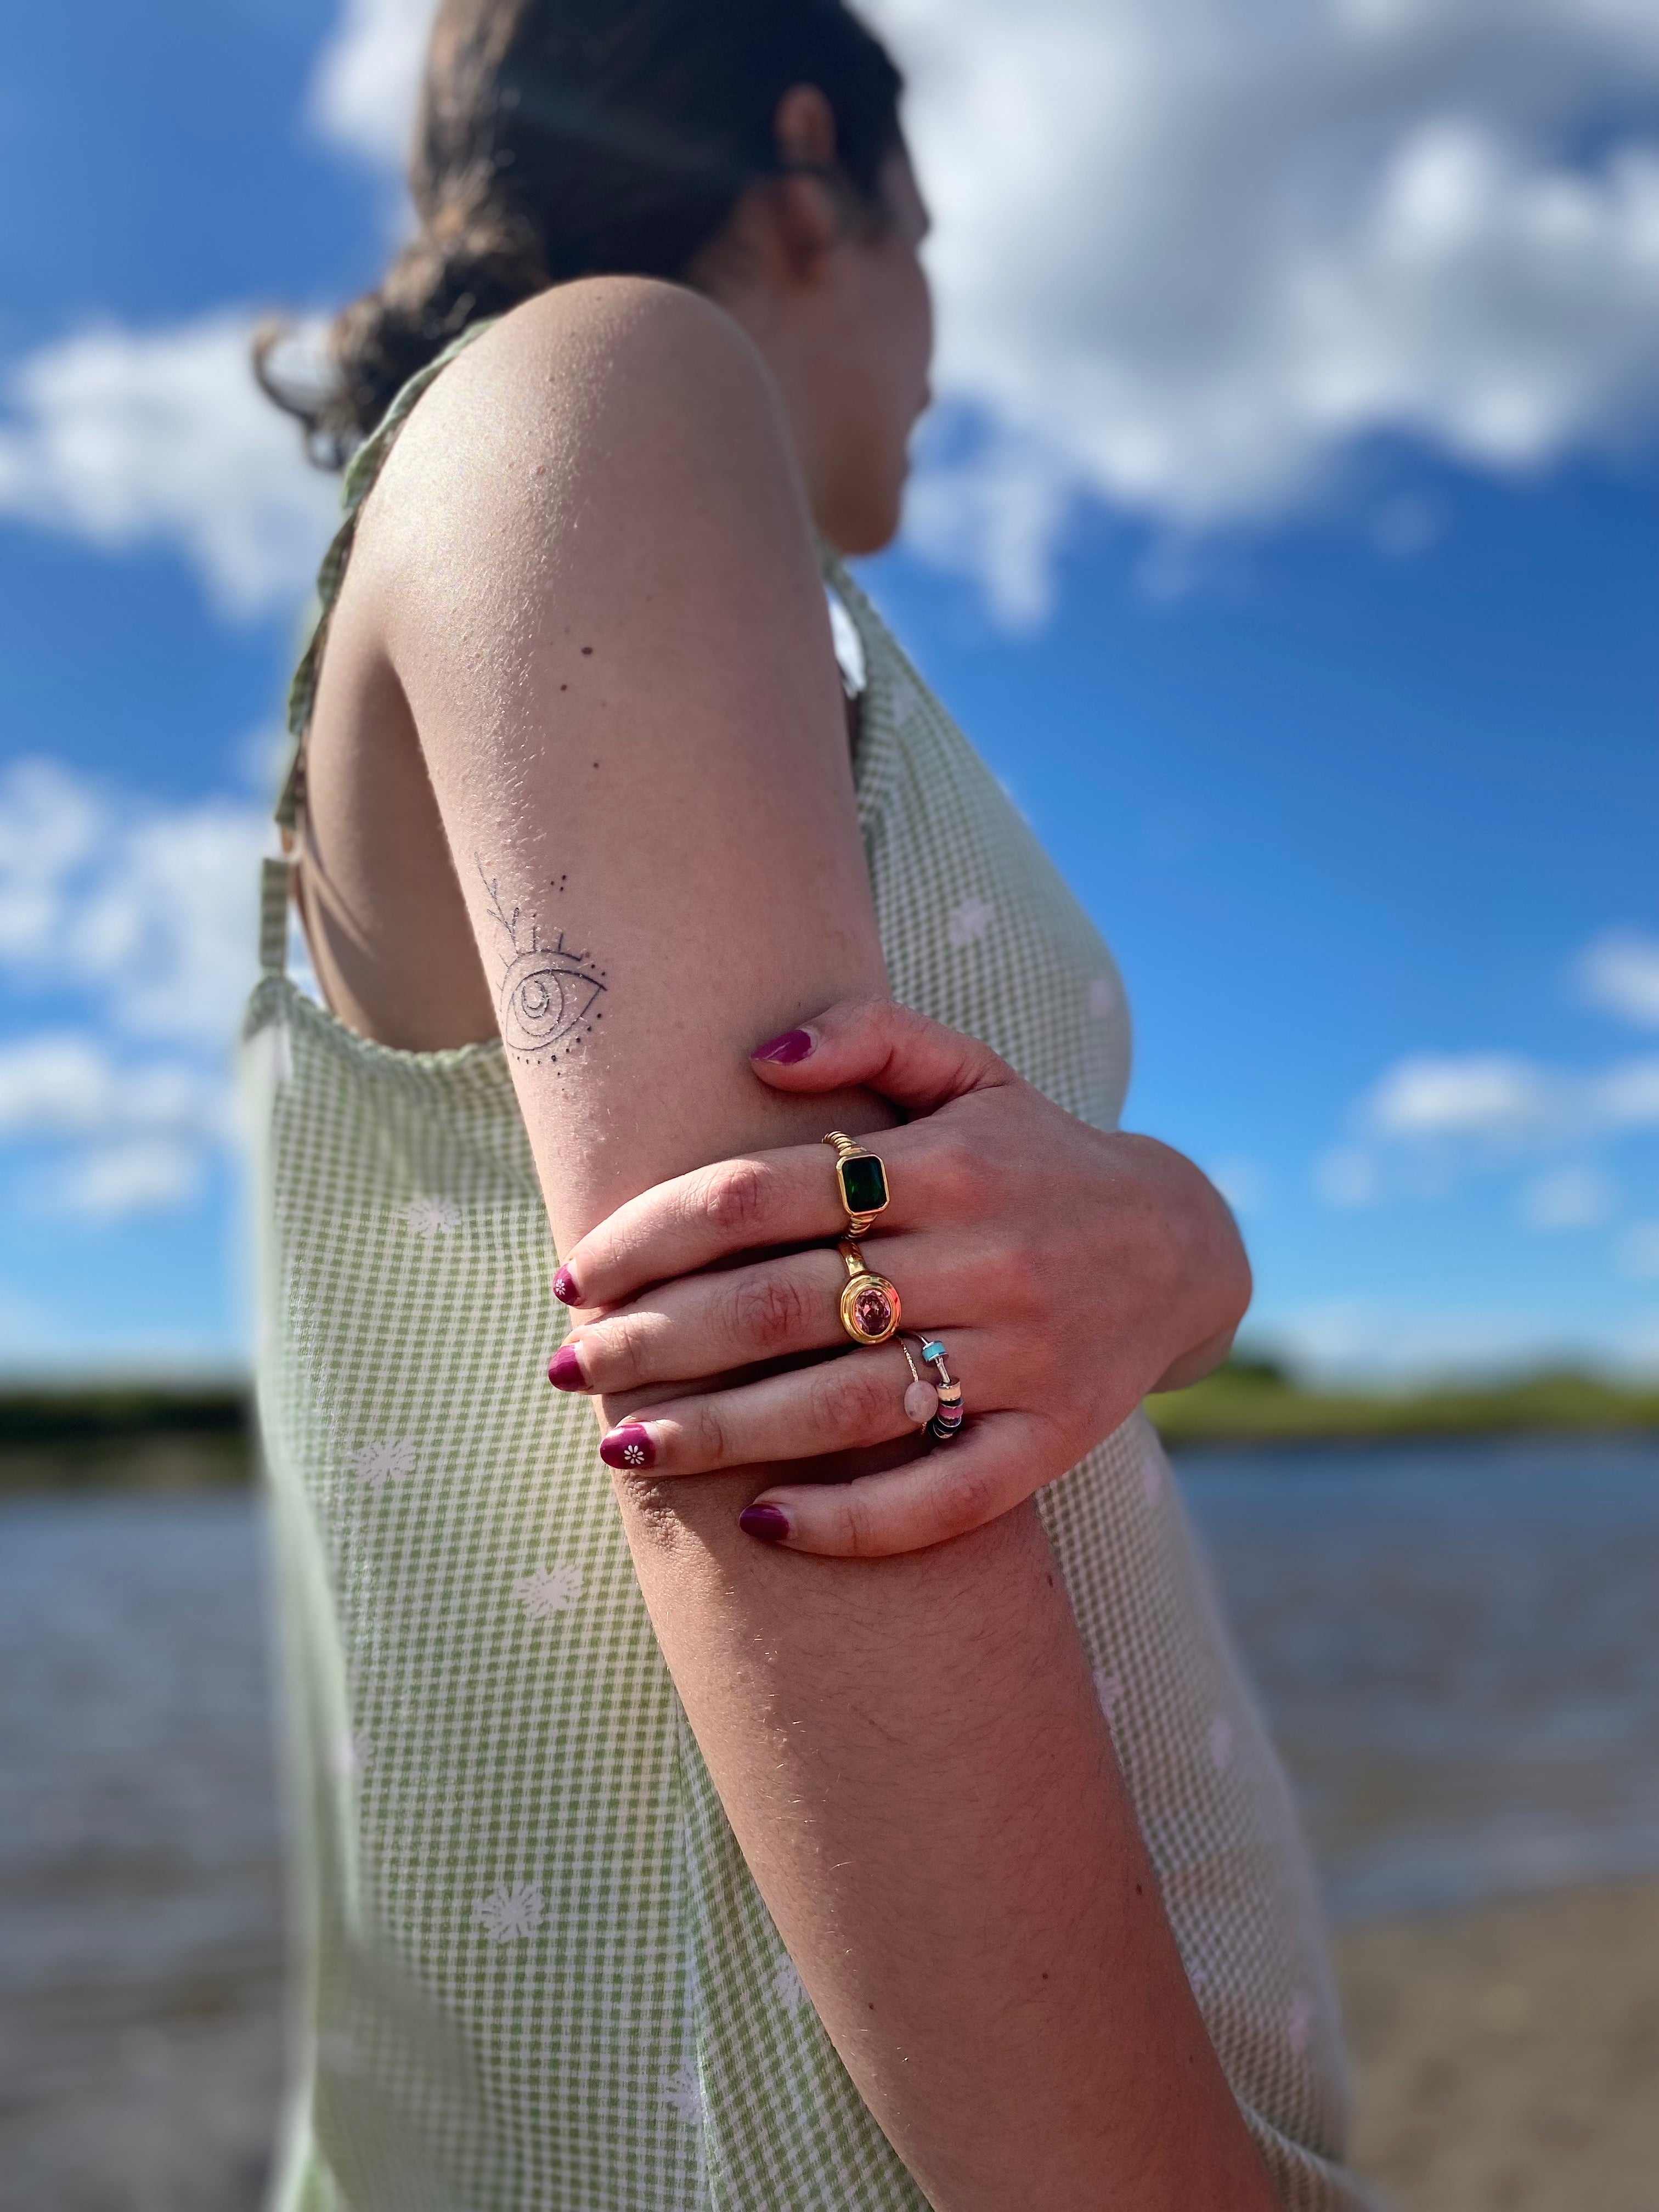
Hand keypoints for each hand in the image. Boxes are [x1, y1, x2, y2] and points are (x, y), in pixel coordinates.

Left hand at [551, 999, 1250, 1556]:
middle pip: (781, 1302)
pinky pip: (940, 1494)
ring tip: (623, 1449)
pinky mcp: (1048, 1441)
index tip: (576, 1274)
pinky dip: (848, 1519)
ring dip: (718, 1434)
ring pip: (842, 1406)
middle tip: (570, 1368)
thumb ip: (868, 1035)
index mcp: (945, 1162)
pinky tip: (762, 1522)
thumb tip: (753, 1054)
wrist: (1186, 1247)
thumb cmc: (1039, 1155)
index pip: (760, 1192)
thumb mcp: (972, 1069)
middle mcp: (982, 1257)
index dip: (651, 1235)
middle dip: (655, 1340)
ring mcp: (1019, 1357)